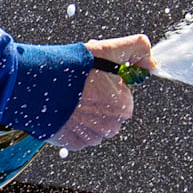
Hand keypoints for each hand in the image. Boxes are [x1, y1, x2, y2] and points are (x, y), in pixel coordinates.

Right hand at [49, 34, 153, 149]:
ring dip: (87, 113)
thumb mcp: (109, 49)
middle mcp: (110, 126)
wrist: (40, 85)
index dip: (110, 84)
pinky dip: (73, 124)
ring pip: (95, 125)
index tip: (96, 77)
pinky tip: (65, 109)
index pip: (124, 96)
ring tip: (72, 97)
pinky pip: (78, 135)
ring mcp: (91, 137)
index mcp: (123, 107)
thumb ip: (138, 49)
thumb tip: (152, 62)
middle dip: (100, 100)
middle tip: (83, 86)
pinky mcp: (72, 144)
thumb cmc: (74, 67)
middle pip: (110, 112)